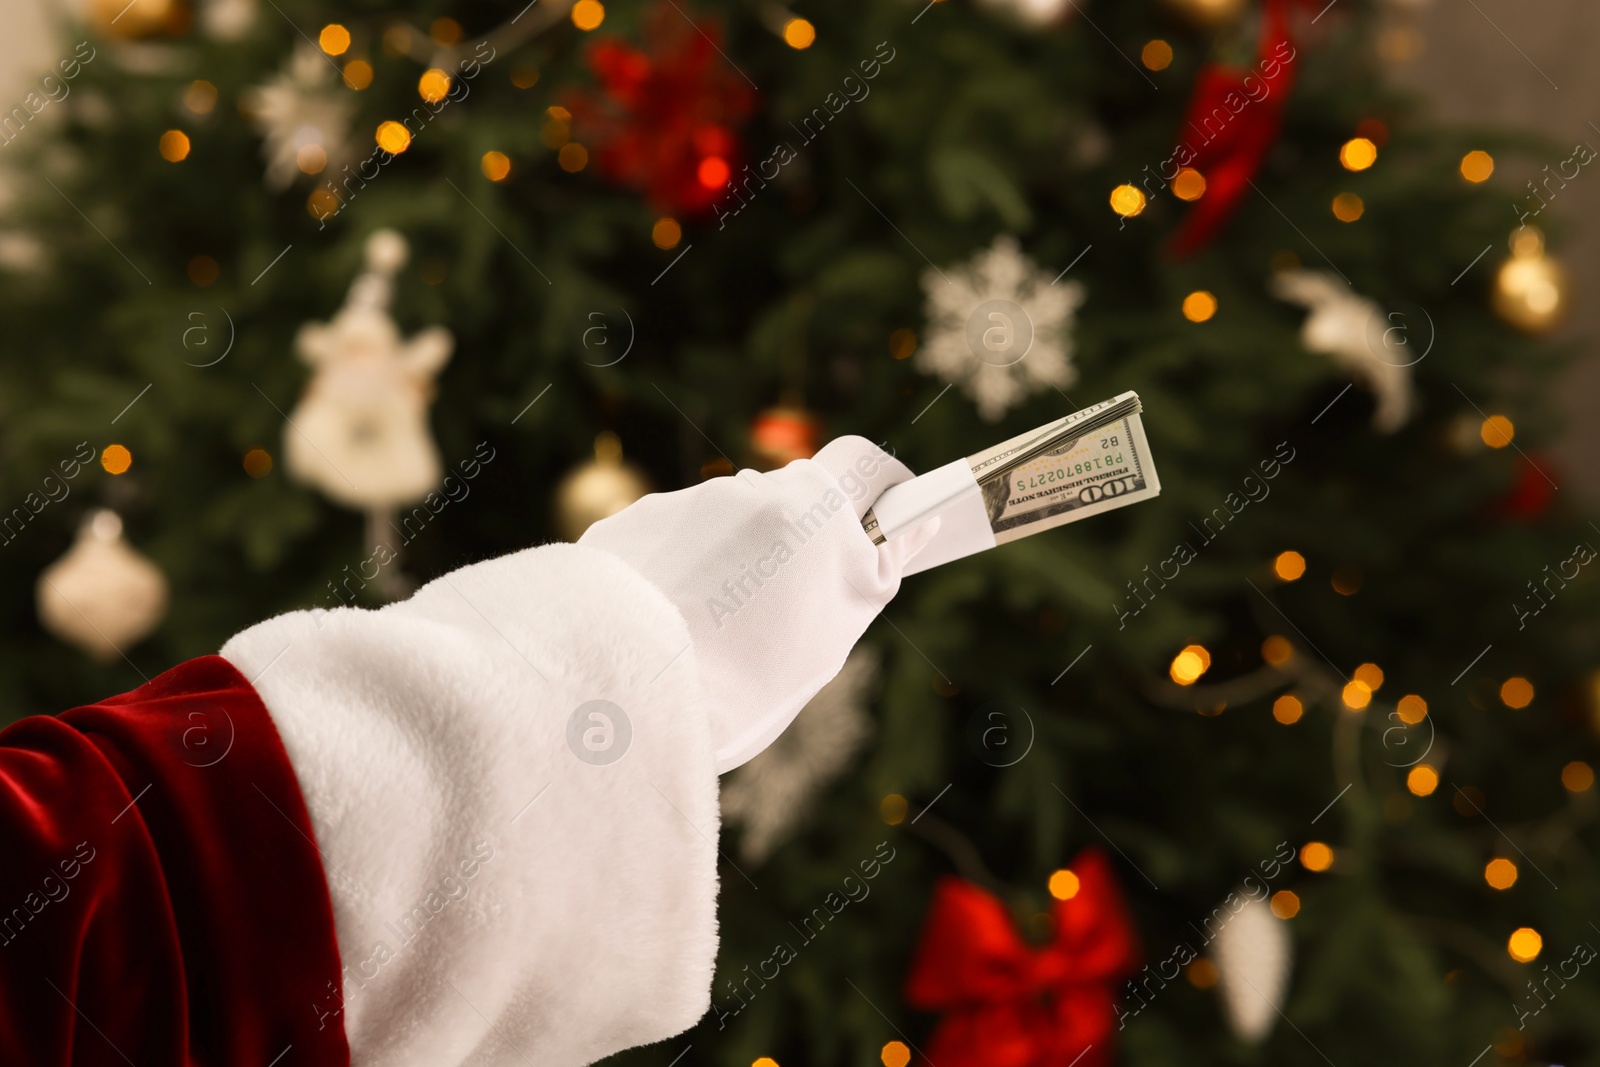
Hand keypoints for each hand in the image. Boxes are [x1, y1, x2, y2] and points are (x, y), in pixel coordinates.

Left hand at [579, 436, 937, 771]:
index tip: (887, 517)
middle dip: (798, 538)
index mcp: (812, 508)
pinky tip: (672, 623)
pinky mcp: (631, 522)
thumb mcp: (835, 633)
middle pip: (791, 499)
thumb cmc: (745, 680)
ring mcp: (683, 501)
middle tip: (789, 607)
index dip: (880, 486)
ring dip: (733, 559)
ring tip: (717, 632)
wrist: (627, 694)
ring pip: (728, 521)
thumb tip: (915, 526)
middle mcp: (748, 489)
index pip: (863, 462)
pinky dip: (680, 572)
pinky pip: (674, 539)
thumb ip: (873, 571)